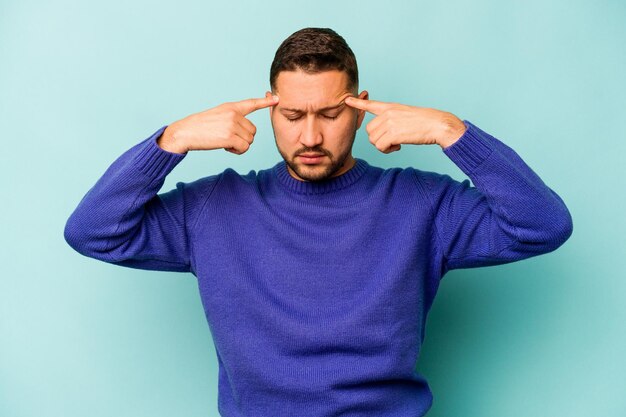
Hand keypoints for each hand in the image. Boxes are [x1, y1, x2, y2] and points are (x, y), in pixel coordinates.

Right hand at [158, 95, 279, 153]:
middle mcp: (233, 113)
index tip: (277, 98)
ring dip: (240, 145)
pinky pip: (244, 148)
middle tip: (228, 139)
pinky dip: (237, 151)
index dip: (265, 101)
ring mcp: (232, 124)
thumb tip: (247, 133)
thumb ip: (233, 119)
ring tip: (224, 143)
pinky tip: (225, 148)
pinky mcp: (230, 136)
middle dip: (243, 138)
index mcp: (230, 107)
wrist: (185, 132)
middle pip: (253, 131)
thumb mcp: (217, 116)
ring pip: (250, 140)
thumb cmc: (200, 128)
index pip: (251, 103)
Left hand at [344, 97, 465, 151]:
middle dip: (378, 140)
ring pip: (374, 140)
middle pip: (369, 131)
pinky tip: (398, 146)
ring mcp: (390, 122)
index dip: (357, 103)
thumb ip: (392, 120)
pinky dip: (387, 150)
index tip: (346, 100)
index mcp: (391, 107)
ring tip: (396, 144)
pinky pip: (380, 146)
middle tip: (392, 142)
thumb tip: (383, 134)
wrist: (437, 124)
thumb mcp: (406, 115)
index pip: (370, 104)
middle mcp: (388, 113)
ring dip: (384, 146)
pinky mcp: (393, 132)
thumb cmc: (425, 123)